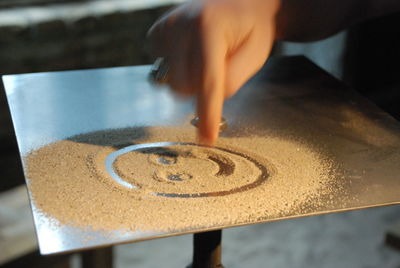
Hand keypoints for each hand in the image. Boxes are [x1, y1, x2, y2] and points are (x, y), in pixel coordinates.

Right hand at [147, 0, 279, 145]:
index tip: (206, 138)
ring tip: (205, 59)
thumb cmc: (251, 29)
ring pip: (171, 83)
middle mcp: (180, 25)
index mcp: (209, 27)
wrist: (239, 4)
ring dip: (190, 80)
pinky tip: (190, 54)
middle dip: (202, 89)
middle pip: (184, 87)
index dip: (208, 114)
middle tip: (218, 70)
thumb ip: (232, 81)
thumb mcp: (255, 56)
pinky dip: (177, 69)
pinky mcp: (155, 34)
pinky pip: (161, 70)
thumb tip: (206, 102)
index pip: (207, 82)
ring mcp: (164, 28)